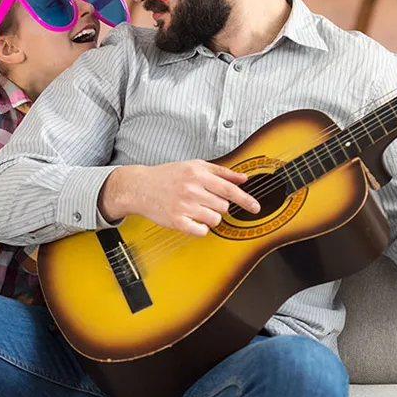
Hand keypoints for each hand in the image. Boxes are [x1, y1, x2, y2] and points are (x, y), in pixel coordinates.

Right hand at [99, 161, 260, 236]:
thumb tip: (242, 178)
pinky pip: (201, 230)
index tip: (256, 207)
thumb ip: (220, 172)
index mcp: (197, 174)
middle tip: (205, 201)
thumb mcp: (194, 166)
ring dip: (210, 217)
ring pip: (214, 219)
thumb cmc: (168, 175)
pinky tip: (192, 220)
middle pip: (223, 206)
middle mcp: (191, 189)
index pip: (228, 189)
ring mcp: (183, 206)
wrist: (140, 187)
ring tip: (197, 209)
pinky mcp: (176, 221)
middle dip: (219, 206)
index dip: (245, 199)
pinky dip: (201, 228)